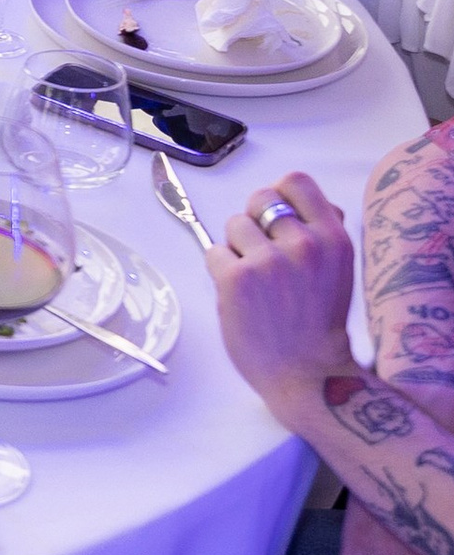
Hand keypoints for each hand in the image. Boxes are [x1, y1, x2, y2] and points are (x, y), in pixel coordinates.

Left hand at [208, 171, 358, 404]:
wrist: (309, 372)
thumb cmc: (319, 322)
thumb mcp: (339, 270)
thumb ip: (323, 232)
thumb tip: (303, 203)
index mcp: (333, 238)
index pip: (295, 182)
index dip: (280, 194)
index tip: (276, 215)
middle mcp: (302, 244)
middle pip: (258, 198)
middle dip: (254, 220)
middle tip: (261, 252)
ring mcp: (267, 261)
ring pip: (233, 225)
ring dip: (237, 247)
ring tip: (255, 279)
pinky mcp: (235, 279)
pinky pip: (214, 252)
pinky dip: (220, 269)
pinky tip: (239, 292)